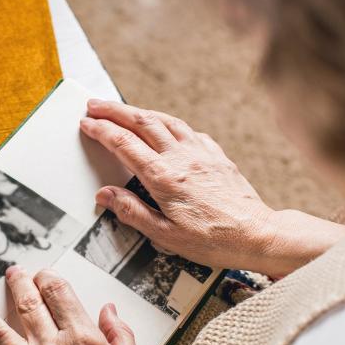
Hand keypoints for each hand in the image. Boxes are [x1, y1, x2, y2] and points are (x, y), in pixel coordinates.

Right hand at [81, 99, 344, 275]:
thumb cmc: (213, 239)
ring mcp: (201, 152)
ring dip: (140, 111)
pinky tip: (166, 127)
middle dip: (114, 110)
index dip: (102, 130)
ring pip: (165, 120)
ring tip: (123, 110)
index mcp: (164, 178)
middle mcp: (182, 157)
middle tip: (94, 105)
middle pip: (142, 122)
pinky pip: (187, 130)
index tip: (87, 123)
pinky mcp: (216, 155)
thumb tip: (106, 195)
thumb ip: (132, 212)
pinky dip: (169, 123)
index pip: (124, 144)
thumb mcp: (165, 235)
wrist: (258, 234)